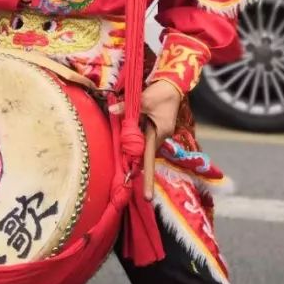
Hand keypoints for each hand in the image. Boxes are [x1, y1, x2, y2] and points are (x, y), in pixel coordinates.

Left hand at [110, 80, 182, 200]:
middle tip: (126, 168)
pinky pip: (146, 138)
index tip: (146, 197)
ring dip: (135, 145)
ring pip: (144, 146)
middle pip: (145, 153)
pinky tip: (132, 130)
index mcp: (159, 133)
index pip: (149, 159)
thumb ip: (126, 107)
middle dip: (135, 159)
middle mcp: (161, 137)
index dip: (147, 178)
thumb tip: (111, 110)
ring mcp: (161, 134)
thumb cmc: (159, 93)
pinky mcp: (158, 129)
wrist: (172, 86)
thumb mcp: (142, 99)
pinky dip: (138, 138)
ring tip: (131, 139)